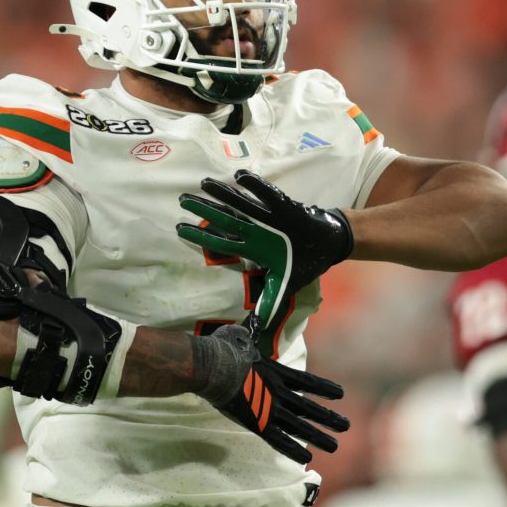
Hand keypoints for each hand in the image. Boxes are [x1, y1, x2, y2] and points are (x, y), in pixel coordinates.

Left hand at [177, 170, 352, 330]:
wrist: (326, 245)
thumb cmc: (300, 264)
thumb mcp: (283, 288)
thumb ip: (267, 305)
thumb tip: (255, 331)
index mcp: (253, 249)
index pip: (221, 242)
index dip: (201, 236)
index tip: (179, 229)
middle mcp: (256, 231)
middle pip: (225, 219)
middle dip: (204, 209)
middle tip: (181, 200)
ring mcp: (269, 217)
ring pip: (242, 203)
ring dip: (223, 193)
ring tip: (204, 183)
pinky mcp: (285, 206)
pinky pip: (268, 195)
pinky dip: (256, 186)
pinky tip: (239, 176)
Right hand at [192, 319, 349, 463]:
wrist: (213, 367)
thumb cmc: (224, 350)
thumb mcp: (242, 339)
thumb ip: (248, 339)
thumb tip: (245, 329)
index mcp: (277, 372)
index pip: (308, 382)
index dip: (325, 389)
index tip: (341, 394)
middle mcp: (279, 392)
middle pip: (310, 408)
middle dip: (330, 418)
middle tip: (346, 425)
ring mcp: (270, 410)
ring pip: (301, 428)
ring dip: (319, 437)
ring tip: (335, 446)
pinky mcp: (257, 424)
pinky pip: (279, 441)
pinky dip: (293, 450)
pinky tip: (306, 459)